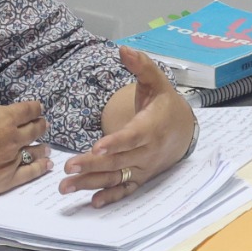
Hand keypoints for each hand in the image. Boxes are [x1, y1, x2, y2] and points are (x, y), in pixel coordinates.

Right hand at [0, 71, 49, 197]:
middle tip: (43, 125)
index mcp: (3, 118)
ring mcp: (11, 160)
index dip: (35, 108)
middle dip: (40, 126)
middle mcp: (12, 138)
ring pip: (34, 152)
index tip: (38, 108)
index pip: (27, 110)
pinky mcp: (7, 179)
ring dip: (42, 148)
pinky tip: (46, 166)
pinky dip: (40, 168)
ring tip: (47, 148)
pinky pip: (30, 173)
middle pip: (34, 130)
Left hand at [60, 49, 197, 206]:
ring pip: (117, 177)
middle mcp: (147, 151)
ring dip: (91, 184)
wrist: (185, 128)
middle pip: (118, 161)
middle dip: (92, 166)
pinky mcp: (141, 177)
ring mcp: (144, 167)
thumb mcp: (156, 81)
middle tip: (68, 168)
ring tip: (66, 187)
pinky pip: (126, 189)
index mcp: (150, 127)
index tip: (96, 148)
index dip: (114, 144)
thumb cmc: (165, 103)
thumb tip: (123, 49)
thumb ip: (141, 66)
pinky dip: (111, 197)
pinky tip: (93, 202)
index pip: (131, 137)